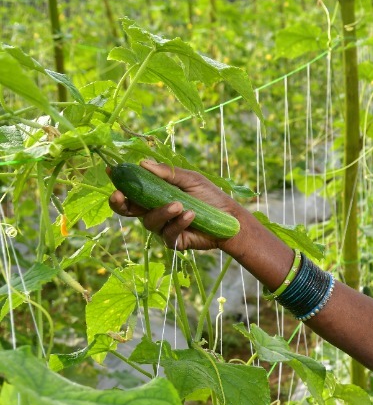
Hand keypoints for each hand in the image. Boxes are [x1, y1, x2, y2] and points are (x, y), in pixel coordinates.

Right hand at [108, 160, 243, 252]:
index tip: (110, 172)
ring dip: (162, 212)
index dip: (119, 183)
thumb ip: (167, 173)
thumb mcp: (190, 179)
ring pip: (149, 222)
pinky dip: (178, 223)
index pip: (131, 190)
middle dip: (121, 203)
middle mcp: (154, 212)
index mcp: (154, 195)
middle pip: (128, 210)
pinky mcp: (173, 241)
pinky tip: (191, 215)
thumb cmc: (209, 196)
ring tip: (179, 205)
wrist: (230, 218)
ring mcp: (162, 228)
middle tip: (119, 195)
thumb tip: (143, 163)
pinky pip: (167, 234)